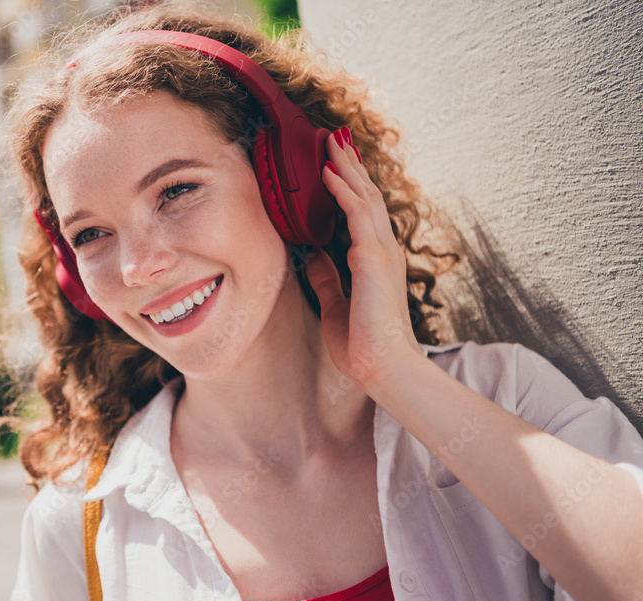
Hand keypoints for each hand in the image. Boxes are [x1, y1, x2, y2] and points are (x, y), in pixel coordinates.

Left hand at [306, 127, 423, 390]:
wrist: (383, 367)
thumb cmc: (362, 344)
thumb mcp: (337, 304)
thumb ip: (328, 278)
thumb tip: (314, 257)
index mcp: (376, 261)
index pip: (362, 213)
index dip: (350, 186)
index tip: (336, 164)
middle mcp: (383, 250)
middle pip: (366, 196)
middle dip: (350, 165)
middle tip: (335, 137)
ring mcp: (381, 252)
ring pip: (364, 197)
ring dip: (346, 167)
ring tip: (330, 141)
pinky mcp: (373, 258)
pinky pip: (357, 214)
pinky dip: (342, 190)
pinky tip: (327, 172)